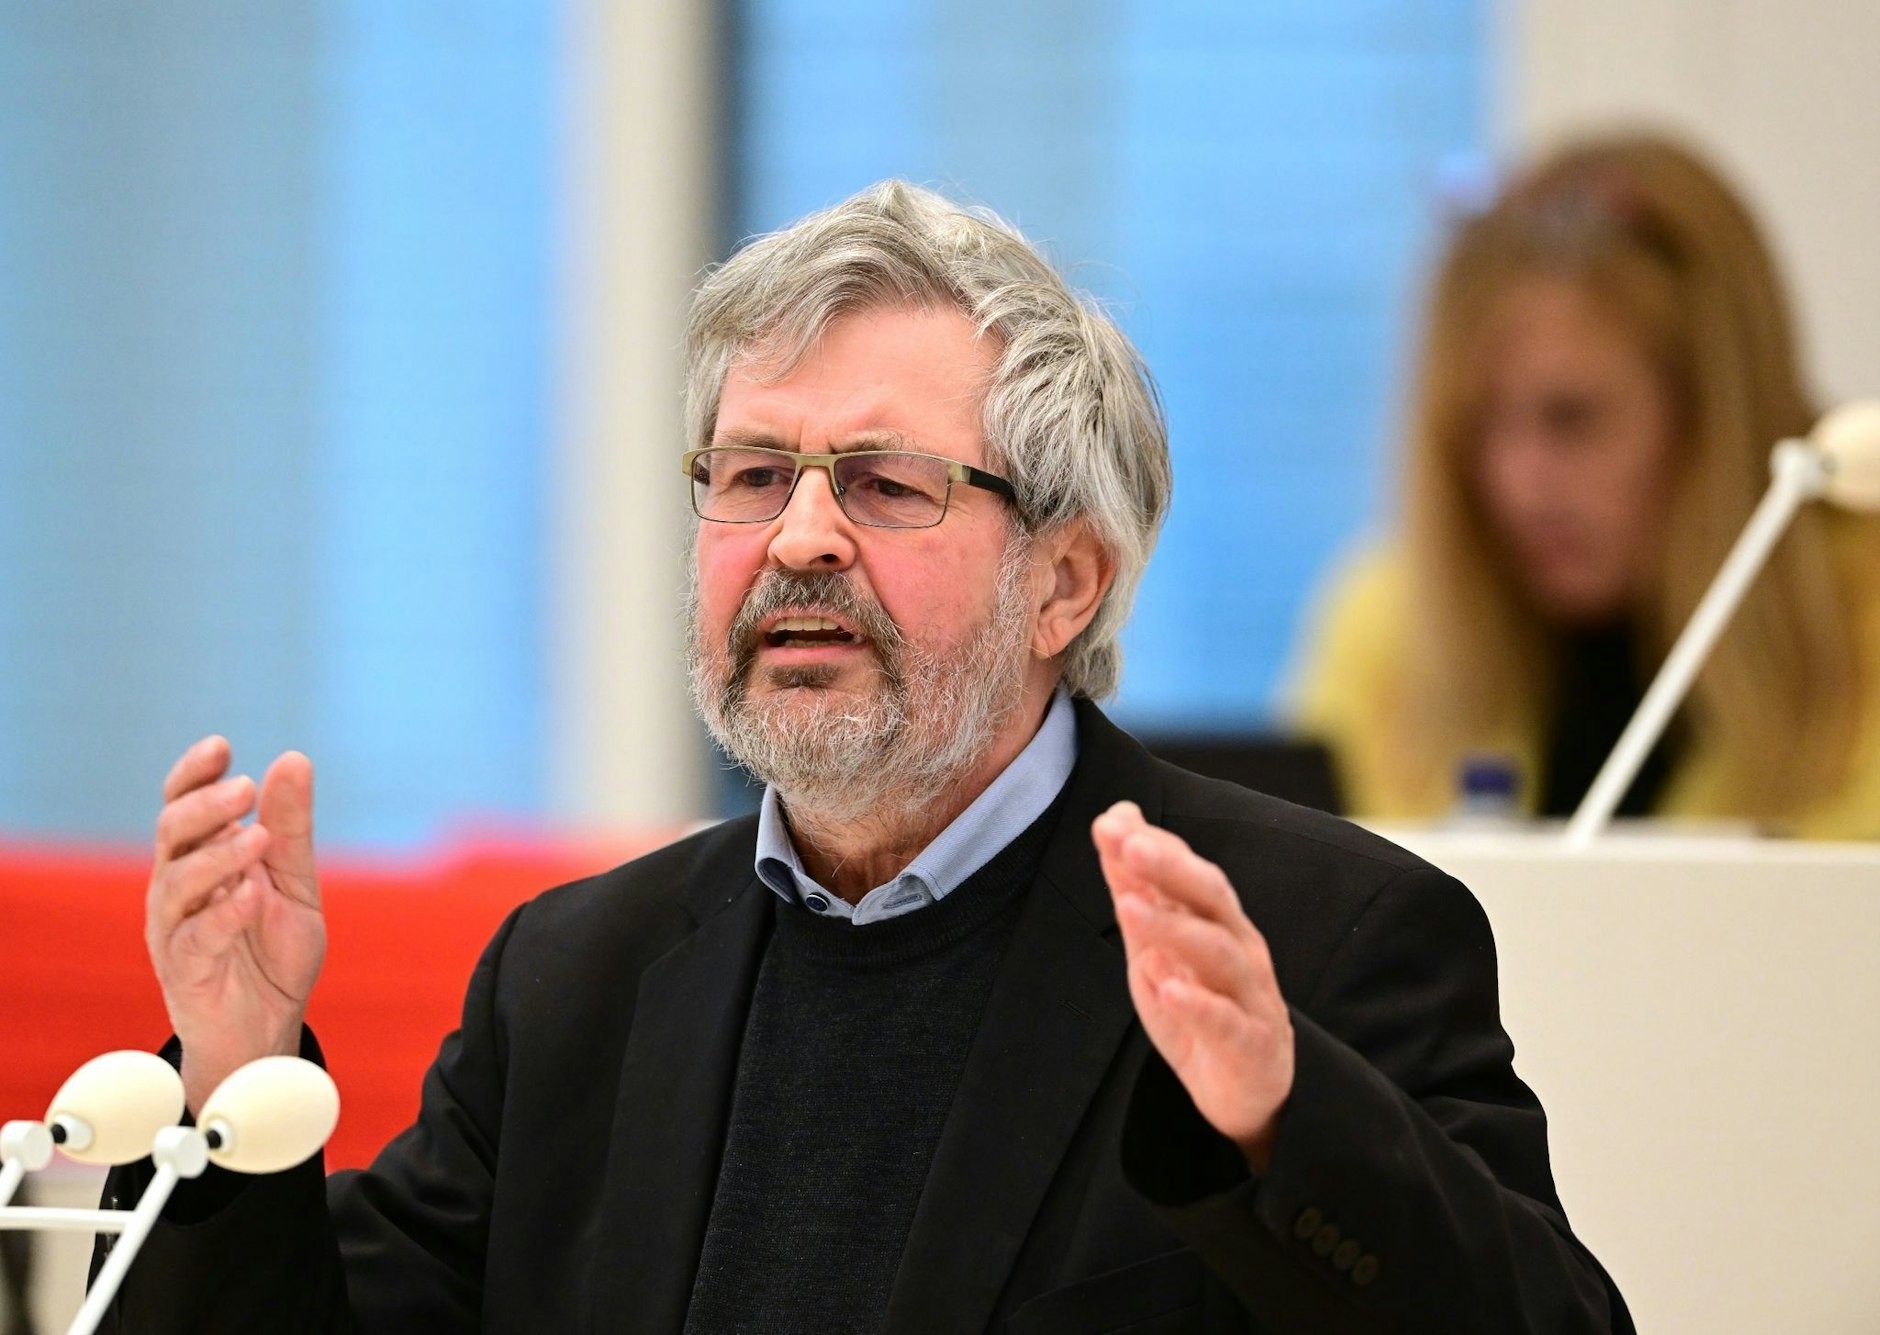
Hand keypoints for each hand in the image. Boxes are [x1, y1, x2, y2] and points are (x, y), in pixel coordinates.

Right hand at [146, 737, 326, 1113]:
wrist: (270, 1028)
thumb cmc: (272, 952)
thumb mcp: (294, 882)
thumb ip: (291, 828)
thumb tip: (293, 758)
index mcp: (199, 860)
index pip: (182, 804)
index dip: (194, 774)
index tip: (221, 745)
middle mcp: (177, 888)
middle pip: (171, 833)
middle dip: (205, 805)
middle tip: (243, 788)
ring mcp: (175, 930)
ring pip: (177, 881)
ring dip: (217, 856)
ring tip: (256, 836)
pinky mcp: (186, 970)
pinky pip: (195, 937)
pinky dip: (223, 913)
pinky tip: (250, 895)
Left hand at [1093, 800, 1292, 1168]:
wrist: (1248, 1091)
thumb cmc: (1201, 1007)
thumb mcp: (1157, 950)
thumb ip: (1137, 891)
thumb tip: (1111, 824)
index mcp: (1217, 921)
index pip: (1187, 871)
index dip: (1154, 845)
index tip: (1110, 822)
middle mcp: (1239, 948)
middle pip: (1212, 897)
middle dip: (1171, 867)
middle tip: (1128, 844)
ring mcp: (1249, 995)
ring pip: (1218, 953)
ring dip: (1172, 928)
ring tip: (1129, 907)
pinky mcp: (1250, 1044)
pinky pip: (1227, 1021)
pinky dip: (1198, 1003)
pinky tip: (1168, 988)